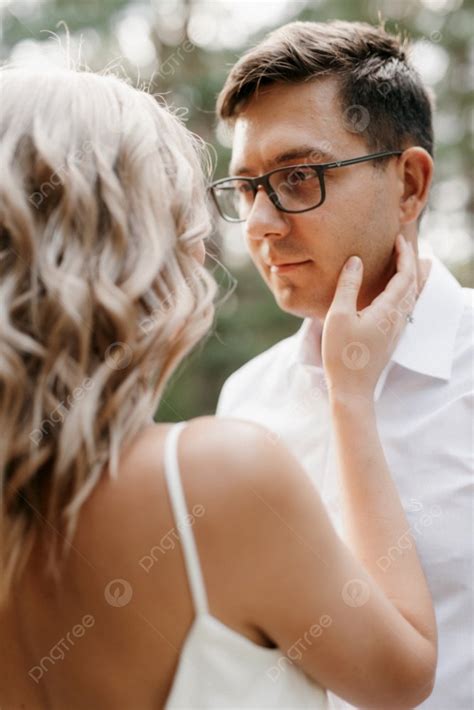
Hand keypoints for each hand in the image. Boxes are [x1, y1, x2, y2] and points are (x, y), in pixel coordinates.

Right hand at [322, 234, 417, 400]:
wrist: (352, 388)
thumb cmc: (342, 353)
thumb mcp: (338, 315)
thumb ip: (348, 286)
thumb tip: (356, 260)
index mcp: (388, 310)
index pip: (404, 276)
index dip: (404, 255)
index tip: (398, 238)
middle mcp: (397, 318)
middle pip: (413, 284)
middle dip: (411, 262)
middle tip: (403, 245)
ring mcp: (396, 330)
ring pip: (411, 297)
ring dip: (410, 277)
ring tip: (405, 263)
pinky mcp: (390, 338)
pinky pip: (404, 308)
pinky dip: (405, 292)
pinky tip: (395, 293)